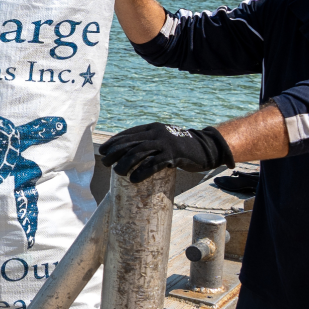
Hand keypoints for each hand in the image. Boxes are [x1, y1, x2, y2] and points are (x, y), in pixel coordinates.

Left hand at [98, 122, 232, 182]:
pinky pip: (154, 164)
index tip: (103, 151)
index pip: (128, 133)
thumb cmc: (180, 148)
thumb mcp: (163, 141)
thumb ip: (149, 143)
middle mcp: (157, 133)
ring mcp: (165, 143)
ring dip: (125, 163)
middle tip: (104, 163)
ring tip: (117, 172)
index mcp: (152, 128)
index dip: (114, 142)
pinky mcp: (174, 155)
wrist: (206, 148)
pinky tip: (134, 179)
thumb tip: (128, 155)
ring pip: (139, 152)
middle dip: (114, 152)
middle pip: (130, 142)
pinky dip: (142, 172)